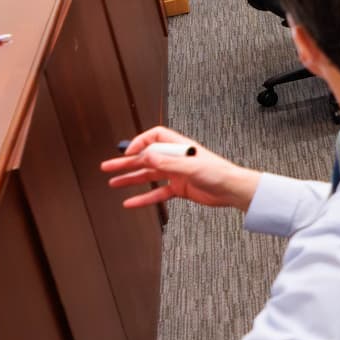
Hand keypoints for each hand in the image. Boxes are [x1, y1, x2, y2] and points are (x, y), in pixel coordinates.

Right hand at [102, 127, 259, 210]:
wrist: (232, 189)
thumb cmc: (218, 173)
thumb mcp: (190, 167)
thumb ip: (167, 163)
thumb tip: (146, 157)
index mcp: (179, 147)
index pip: (153, 138)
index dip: (139, 143)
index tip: (129, 153)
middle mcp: (175, 159)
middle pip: (146, 158)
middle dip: (126, 163)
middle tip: (107, 167)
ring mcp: (176, 174)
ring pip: (148, 176)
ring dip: (131, 179)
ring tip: (113, 183)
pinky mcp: (179, 189)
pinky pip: (157, 193)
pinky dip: (144, 197)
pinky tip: (131, 202)